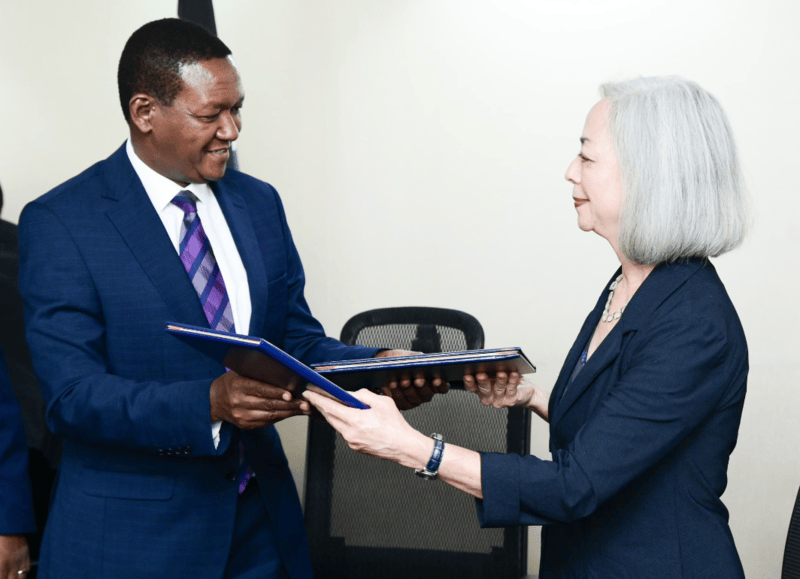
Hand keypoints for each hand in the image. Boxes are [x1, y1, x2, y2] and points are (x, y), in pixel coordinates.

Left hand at [0, 534, 29, 578]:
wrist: (11, 527)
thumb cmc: (1, 539)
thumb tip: (0, 570)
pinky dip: (24, 572)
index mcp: (3, 563)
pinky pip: (27, 568)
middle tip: (8, 578)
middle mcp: (13, 563)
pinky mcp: (27, 554)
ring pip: (22, 576)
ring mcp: (22, 559)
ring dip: (17, 578)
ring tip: (13, 578)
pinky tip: (19, 573)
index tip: (2, 578)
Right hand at [209, 370, 310, 428]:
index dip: (276, 392)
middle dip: (290, 404)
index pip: (260, 389)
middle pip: (268, 404)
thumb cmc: (232, 382)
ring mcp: (242, 416)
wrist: (214, 401)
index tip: (290, 394)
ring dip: (289, 412)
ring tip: (303, 409)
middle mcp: (238, 402)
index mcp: (238, 386)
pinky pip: (267, 422)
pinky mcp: (245, 425)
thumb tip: (285, 375)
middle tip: (305, 403)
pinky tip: (292, 413)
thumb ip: (258, 374)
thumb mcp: (240, 373)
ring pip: (270, 415)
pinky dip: (281, 417)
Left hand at [302, 389, 429, 467]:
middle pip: (329, 417)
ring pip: (336, 425)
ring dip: (332, 414)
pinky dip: (342, 423)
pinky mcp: (355, 447)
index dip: (317, 399)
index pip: (330, 407)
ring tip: (330, 404)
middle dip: (321, 406)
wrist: (404, 447)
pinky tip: (345, 417)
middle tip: (315, 396)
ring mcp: (351, 442)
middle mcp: (350, 433)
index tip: (309, 393)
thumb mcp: (382, 402)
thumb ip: (364, 395)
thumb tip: (352, 394)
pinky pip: (344, 432)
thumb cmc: (396, 425)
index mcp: (355, 420)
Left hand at [374, 349, 449, 409]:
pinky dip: (396, 392)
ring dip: (406, 388)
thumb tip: (421, 360)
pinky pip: (401, 402)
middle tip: (418, 381)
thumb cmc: (401, 360)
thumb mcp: (410, 355)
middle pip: (427, 394)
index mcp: (433, 380)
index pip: (443, 387)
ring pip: (413, 398)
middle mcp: (426, 392)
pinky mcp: (403, 404)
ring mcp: (415, 399)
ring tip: (401, 380)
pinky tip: (392, 384)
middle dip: (422, 387)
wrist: (385, 366)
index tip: (436, 381)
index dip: (442, 385)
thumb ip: (417, 357)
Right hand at [463, 372, 549, 420]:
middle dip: (482, 381)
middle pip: (484, 390)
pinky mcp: (512, 400)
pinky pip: (511, 389)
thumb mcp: (497, 372)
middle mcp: (489, 397)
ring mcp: (500, 400)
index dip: (469, 382)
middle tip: (481, 374)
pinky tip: (514, 374)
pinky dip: (512, 381)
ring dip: (500, 381)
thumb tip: (490, 357)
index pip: (472, 387)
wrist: (526, 393)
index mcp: (481, 390)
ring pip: (498, 390)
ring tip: (501, 373)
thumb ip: (491, 366)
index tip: (467, 375)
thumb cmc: (509, 380)